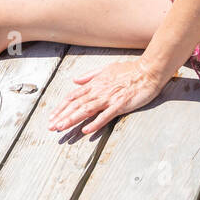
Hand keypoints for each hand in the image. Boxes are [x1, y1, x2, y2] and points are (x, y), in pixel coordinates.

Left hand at [47, 59, 165, 135]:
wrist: (148, 71)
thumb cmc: (129, 70)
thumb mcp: (106, 69)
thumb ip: (90, 76)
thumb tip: (75, 80)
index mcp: (95, 84)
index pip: (74, 96)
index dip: (62, 107)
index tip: (52, 116)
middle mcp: (99, 91)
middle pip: (76, 104)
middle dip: (62, 116)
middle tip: (51, 127)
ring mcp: (109, 98)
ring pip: (86, 110)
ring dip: (72, 119)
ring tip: (61, 128)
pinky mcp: (120, 105)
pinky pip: (106, 116)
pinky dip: (95, 123)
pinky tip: (86, 131)